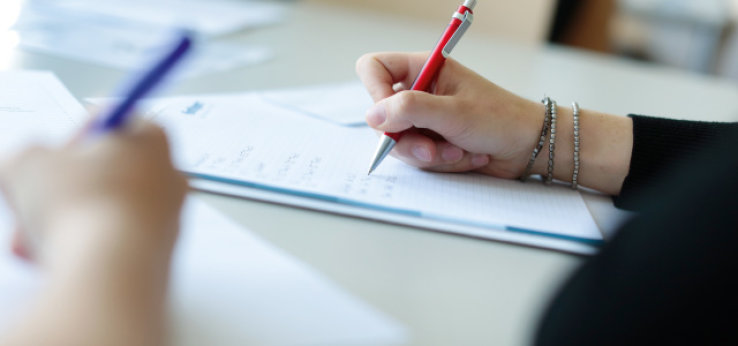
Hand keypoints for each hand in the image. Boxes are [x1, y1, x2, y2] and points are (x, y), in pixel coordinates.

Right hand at [0, 120, 187, 267]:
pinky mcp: (162, 255)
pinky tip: (63, 261)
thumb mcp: (27, 163)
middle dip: (63, 192)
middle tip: (37, 205)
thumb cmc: (82, 204)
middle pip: (104, 174)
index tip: (51, 163)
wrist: (113, 272)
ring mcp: (170, 217)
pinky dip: (88, 250)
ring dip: (68, 224)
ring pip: (106, 212)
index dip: (69, 142)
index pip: (106, 125)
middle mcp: (170, 175)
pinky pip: (116, 244)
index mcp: (151, 137)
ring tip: (41, 239)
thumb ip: (24, 157)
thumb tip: (24, 167)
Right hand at [356, 52, 543, 178]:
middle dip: (408, 139)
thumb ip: (410, 110)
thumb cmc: (501, 119)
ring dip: (429, 154)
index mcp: (424, 68)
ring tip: (459, 151)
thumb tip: (374, 116)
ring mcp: (424, 118)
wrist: (529, 146)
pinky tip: (465, 155)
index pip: (374, 69)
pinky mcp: (431, 141)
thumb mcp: (454, 112)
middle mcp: (420, 91)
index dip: (374, 92)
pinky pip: (417, 157)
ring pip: (399, 142)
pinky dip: (440, 162)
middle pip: (383, 116)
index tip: (390, 117)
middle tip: (432, 149)